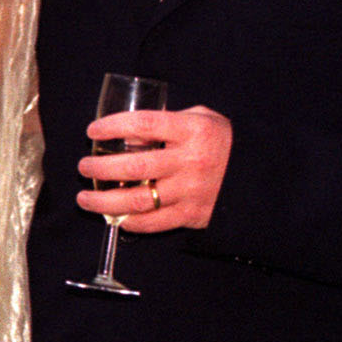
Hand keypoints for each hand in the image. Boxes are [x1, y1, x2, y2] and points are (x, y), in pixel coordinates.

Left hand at [77, 106, 231, 232]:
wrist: (256, 174)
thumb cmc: (221, 141)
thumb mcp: (200, 118)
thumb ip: (167, 121)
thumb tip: (128, 132)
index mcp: (191, 131)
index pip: (143, 124)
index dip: (113, 126)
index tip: (93, 130)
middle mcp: (189, 161)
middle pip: (135, 166)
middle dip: (101, 167)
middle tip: (84, 166)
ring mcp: (191, 191)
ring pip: (139, 199)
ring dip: (105, 200)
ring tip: (85, 197)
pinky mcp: (192, 215)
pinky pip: (155, 222)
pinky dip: (130, 221)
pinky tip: (114, 217)